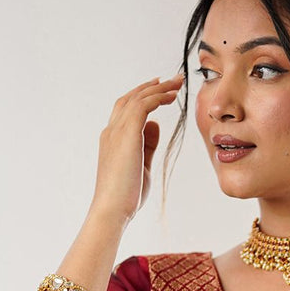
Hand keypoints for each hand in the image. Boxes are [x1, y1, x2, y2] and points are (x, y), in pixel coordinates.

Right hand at [91, 72, 184, 223]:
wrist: (112, 210)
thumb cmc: (126, 196)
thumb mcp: (142, 166)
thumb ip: (148, 145)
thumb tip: (156, 124)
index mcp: (112, 139)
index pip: (126, 109)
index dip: (143, 97)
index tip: (161, 89)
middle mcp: (112, 131)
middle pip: (130, 98)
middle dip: (152, 86)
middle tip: (173, 79)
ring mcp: (116, 131)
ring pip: (138, 98)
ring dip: (159, 88)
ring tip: (177, 82)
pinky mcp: (127, 134)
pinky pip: (143, 106)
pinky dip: (158, 97)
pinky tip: (172, 96)